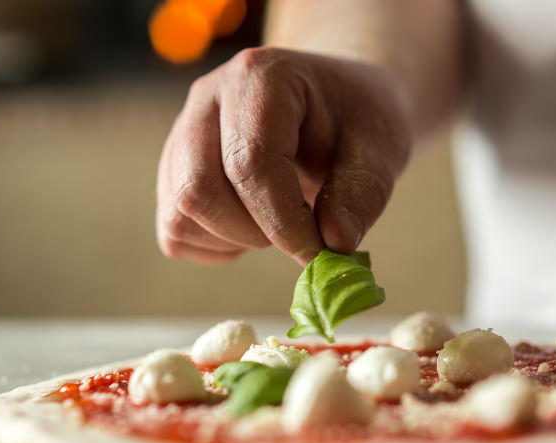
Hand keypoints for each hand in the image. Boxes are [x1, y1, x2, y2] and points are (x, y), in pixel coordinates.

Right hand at [156, 47, 410, 265]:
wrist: (335, 104)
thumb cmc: (356, 119)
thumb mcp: (381, 144)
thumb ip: (363, 190)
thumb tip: (337, 243)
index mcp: (259, 76)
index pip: (251, 162)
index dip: (284, 222)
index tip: (321, 252)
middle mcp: (207, 98)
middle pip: (198, 190)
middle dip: (255, 233)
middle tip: (303, 232)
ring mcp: (182, 133)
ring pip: (179, 215)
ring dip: (235, 240)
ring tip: (281, 221)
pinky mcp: (174, 170)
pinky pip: (175, 231)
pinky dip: (216, 245)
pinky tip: (255, 225)